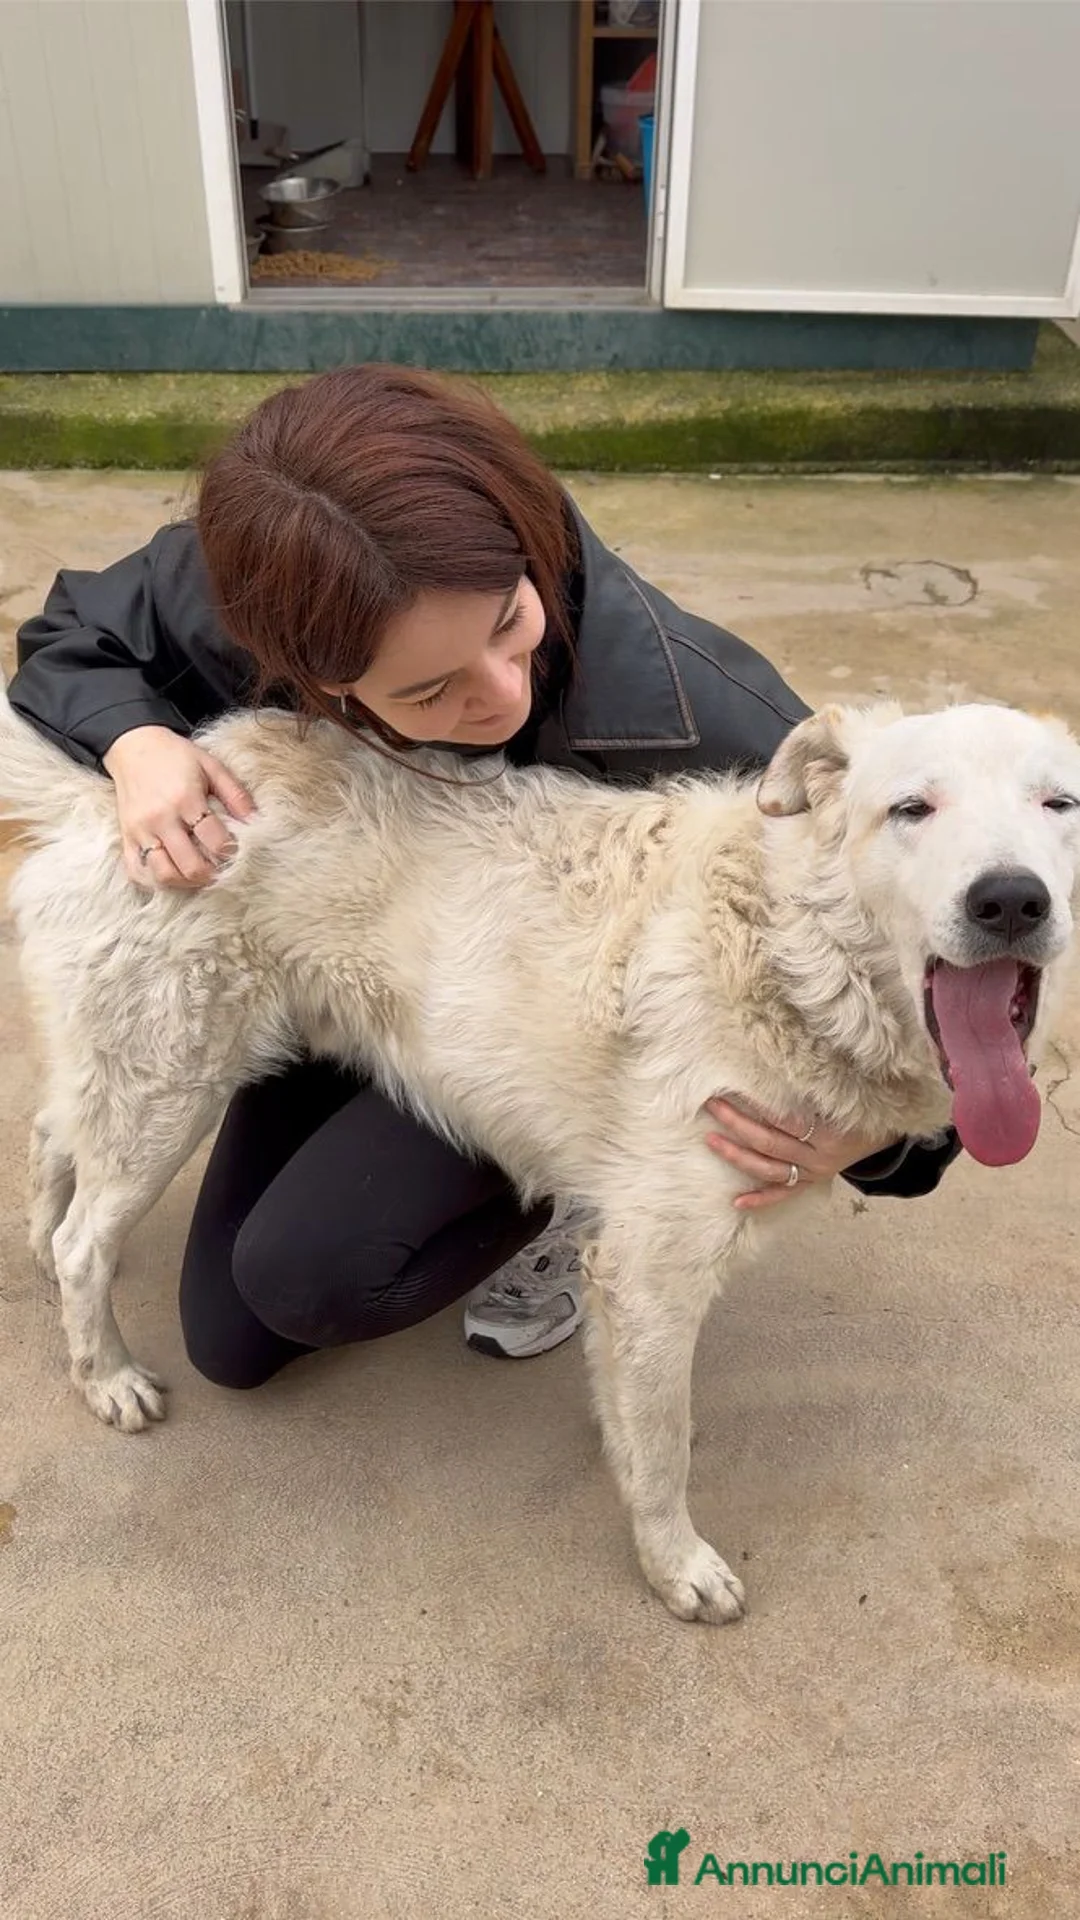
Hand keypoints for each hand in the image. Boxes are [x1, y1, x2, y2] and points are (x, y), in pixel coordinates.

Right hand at [102, 726, 255, 889]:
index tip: (239, 852)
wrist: (133, 746)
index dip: (232, 853)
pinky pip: (137, 872)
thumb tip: (256, 822)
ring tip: (199, 874)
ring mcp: (140, 831)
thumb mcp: (211, 766)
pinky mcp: (126, 837)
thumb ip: (235, 794)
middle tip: (221, 870)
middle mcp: (161, 819)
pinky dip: (155, 881)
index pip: (215, 841)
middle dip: (212, 875)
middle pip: (190, 866)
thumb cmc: (176, 756)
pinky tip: (173, 873)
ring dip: (186, 883)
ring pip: (163, 875)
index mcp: (185, 799)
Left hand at [704, 1096, 888, 1211]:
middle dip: (737, 1124)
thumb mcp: (850, 1095)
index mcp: (829, 1133)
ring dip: (738, 1156)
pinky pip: (784, 1194)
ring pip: (770, 1169)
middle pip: (770, 1142)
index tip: (732, 1088)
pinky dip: (761, 1199)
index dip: (758, 1106)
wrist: (886, 1135)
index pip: (785, 1119)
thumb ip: (820, 1086)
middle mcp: (819, 1157)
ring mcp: (814, 1173)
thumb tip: (783, 1060)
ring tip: (712, 1141)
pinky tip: (737, 1202)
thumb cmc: (865, 1108)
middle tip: (713, 1105)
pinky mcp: (811, 1182)